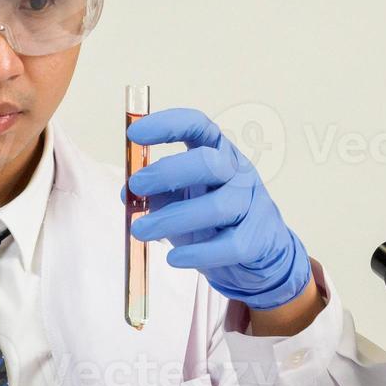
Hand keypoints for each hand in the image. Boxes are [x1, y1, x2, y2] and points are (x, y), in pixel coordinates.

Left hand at [126, 108, 311, 310]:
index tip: (134, 135)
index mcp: (216, 152)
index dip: (166, 126)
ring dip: (172, 218)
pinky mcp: (257, 239)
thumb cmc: (210, 220)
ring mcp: (252, 204)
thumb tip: (127, 192)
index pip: (197, 126)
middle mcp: (238, 172)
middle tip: (136, 186)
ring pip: (217, 206)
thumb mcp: (180, 199)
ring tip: (139, 231)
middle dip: (168, 172)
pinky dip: (198, 253)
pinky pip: (228, 245)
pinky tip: (173, 259)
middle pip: (209, 162)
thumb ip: (156, 192)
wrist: (257, 255)